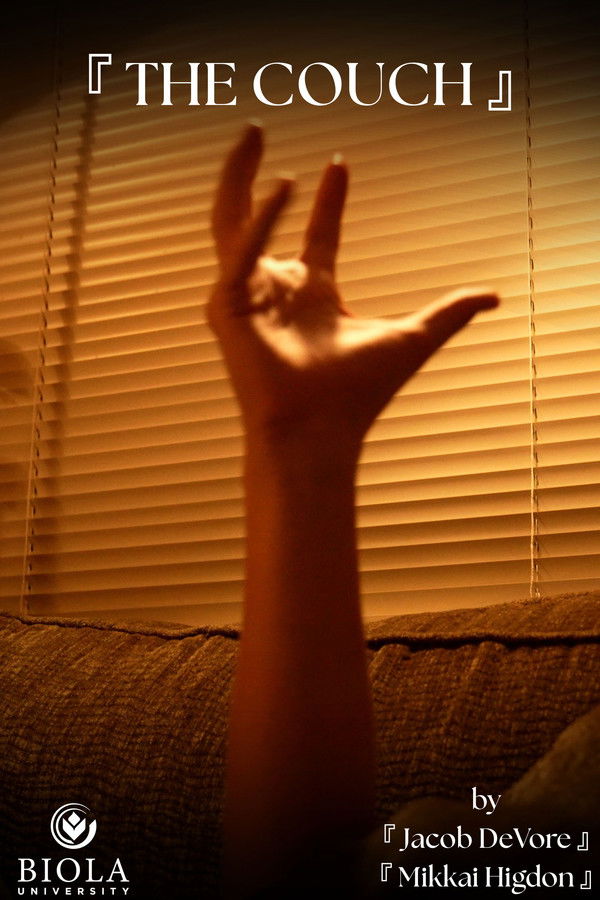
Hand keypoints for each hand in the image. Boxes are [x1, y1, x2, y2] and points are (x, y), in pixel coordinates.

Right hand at [209, 124, 498, 456]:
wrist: (322, 431)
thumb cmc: (358, 395)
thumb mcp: (413, 337)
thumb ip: (448, 312)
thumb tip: (492, 296)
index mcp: (313, 297)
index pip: (316, 236)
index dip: (327, 201)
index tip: (340, 166)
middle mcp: (276, 293)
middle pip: (256, 221)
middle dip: (253, 176)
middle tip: (257, 130)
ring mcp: (247, 298)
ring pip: (232, 224)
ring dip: (238, 179)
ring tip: (252, 135)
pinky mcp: (226, 308)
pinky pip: (239, 252)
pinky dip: (260, 221)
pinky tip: (284, 186)